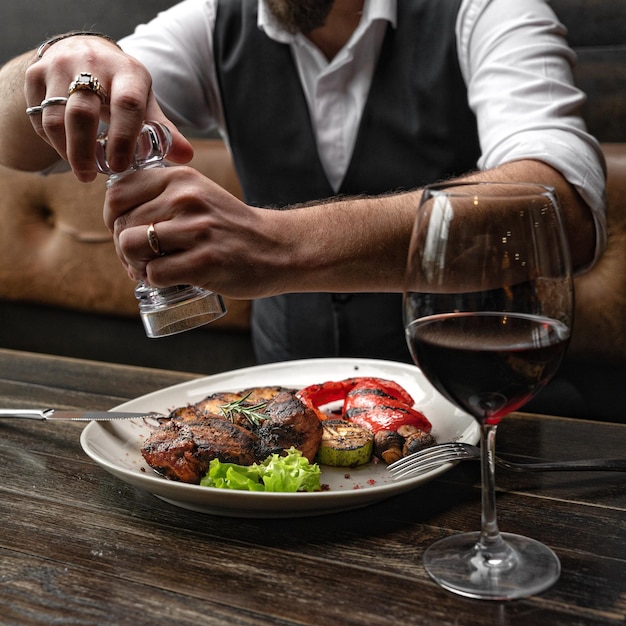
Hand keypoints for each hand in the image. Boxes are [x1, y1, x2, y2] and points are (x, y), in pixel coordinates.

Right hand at [24, 36, 192, 180]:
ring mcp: (59, 65)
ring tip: (79, 169)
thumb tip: (187, 157)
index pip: (127, 105)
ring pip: (54, 116)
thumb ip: (163, 131)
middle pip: (82, 113)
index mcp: (127, 72)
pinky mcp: (35, 73)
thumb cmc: (122, 87)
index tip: (120, 167)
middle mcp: (92, 63)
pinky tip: (65, 150)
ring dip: (65, 150)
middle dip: (84, 151)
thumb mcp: (145, 102)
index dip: (123, 139)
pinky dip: (50, 139)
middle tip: (89, 177)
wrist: (86, 54)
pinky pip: (38, 115)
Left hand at [103, 166, 282, 297]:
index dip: (112, 217)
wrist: (277, 249)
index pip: (118, 193)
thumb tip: (116, 216)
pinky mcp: (204, 262)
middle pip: (122, 224)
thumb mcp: (199, 194)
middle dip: (122, 247)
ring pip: (130, 247)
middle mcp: (186, 199)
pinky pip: (153, 273)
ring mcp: (196, 231)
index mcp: (181, 178)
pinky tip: (167, 280)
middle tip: (139, 259)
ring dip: (134, 264)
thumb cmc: (232, 227)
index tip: (125, 231)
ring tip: (150, 269)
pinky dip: (152, 281)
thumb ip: (164, 194)